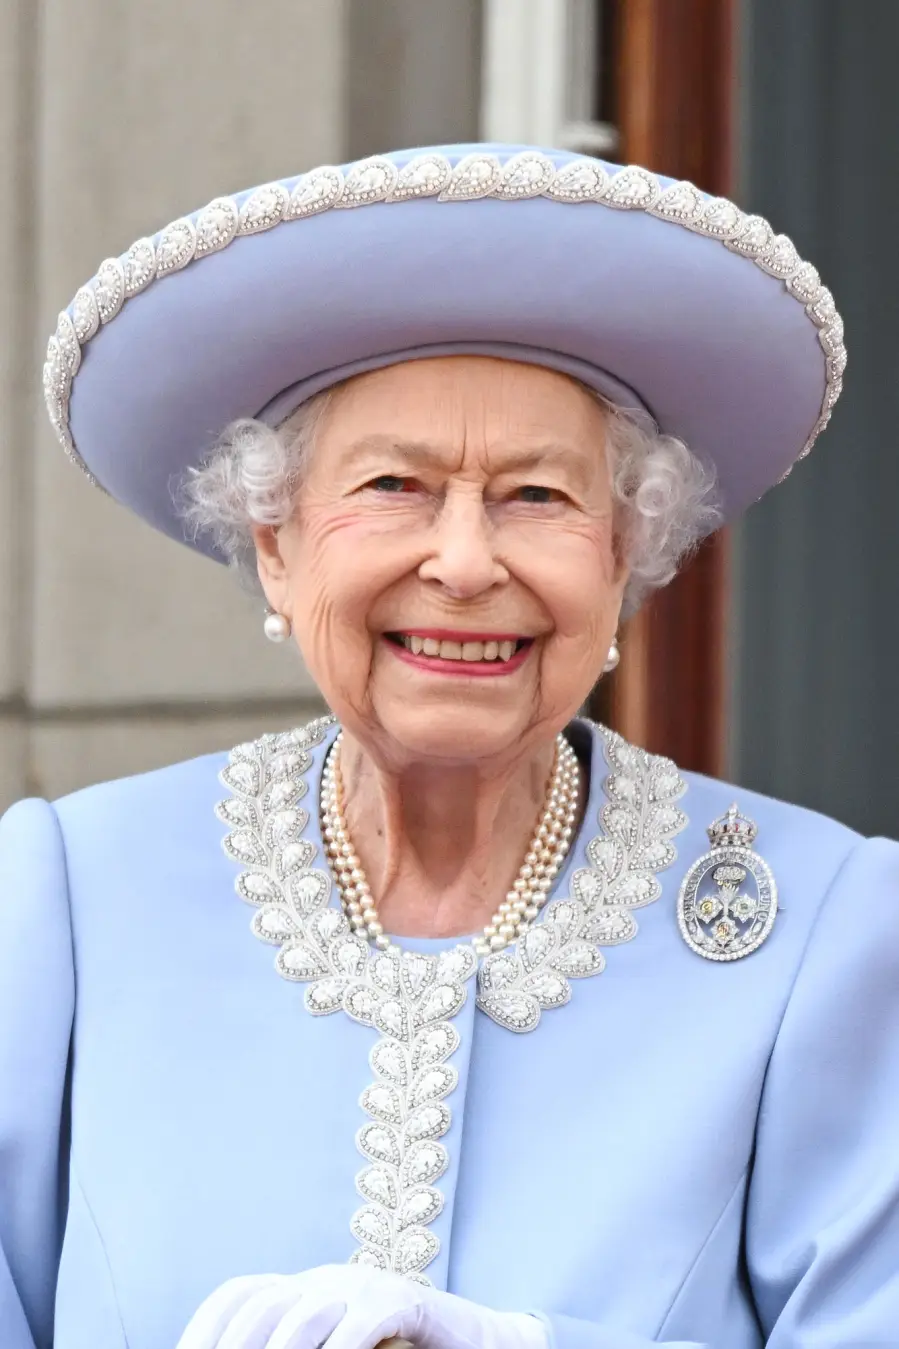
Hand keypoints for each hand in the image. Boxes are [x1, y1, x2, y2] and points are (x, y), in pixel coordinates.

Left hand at [175, 1262, 548, 1348]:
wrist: (474, 1342)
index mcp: (302, 1289)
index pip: (239, 1294)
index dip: (205, 1328)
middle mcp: (326, 1280)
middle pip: (262, 1303)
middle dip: (234, 1346)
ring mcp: (364, 1286)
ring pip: (306, 1311)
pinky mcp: (404, 1300)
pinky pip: (363, 1320)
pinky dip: (341, 1348)